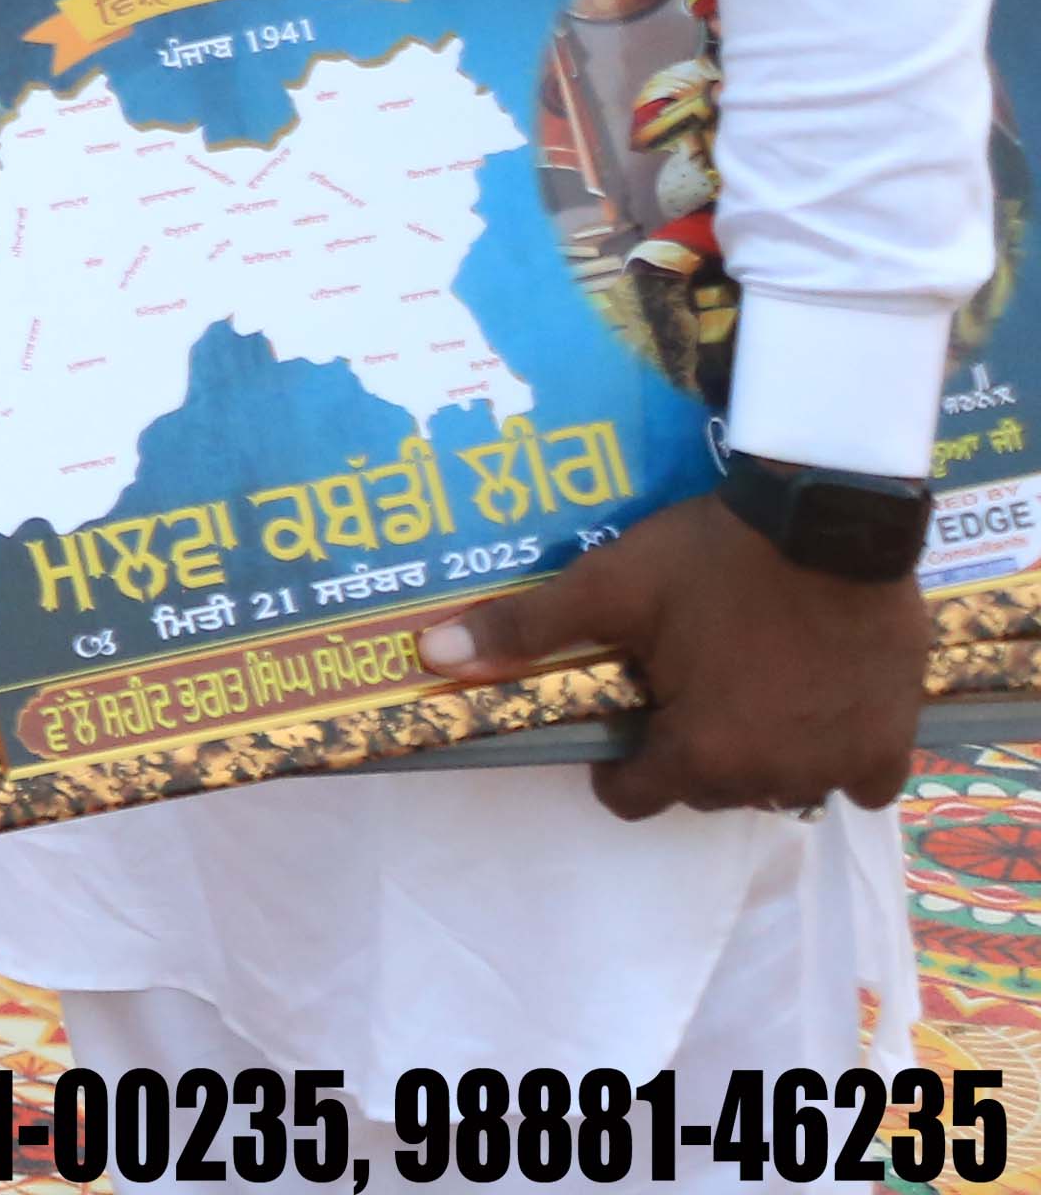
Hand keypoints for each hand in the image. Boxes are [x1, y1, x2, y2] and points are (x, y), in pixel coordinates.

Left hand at [420, 490, 928, 817]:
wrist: (830, 521)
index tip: (621, 725)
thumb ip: (522, 630)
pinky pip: (863, 778)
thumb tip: (426, 656)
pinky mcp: (893, 741)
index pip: (637, 798)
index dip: (617, 766)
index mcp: (701, 755)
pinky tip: (819, 709)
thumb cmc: (712, 558)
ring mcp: (841, 764)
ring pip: (783, 786)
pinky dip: (840, 755)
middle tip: (683, 691)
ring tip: (746, 693)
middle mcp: (773, 778)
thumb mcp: (608, 588)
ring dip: (761, 756)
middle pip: (710, 790)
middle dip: (688, 754)